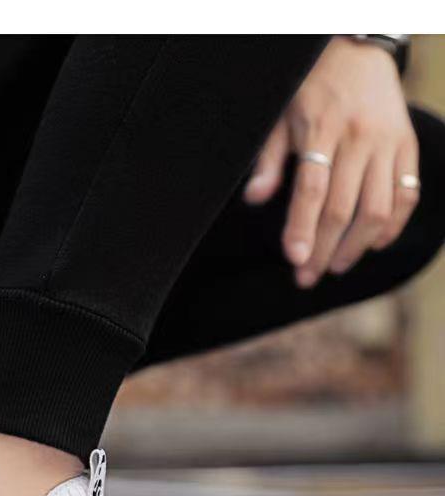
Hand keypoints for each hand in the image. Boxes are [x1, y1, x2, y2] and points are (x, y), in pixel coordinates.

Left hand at [244, 36, 419, 287]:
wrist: (357, 51)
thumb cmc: (309, 90)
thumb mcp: (279, 118)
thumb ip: (268, 161)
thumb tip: (256, 199)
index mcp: (321, 130)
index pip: (312, 190)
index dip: (302, 228)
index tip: (294, 259)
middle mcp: (358, 139)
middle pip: (343, 208)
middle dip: (323, 249)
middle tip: (307, 276)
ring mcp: (387, 143)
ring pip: (377, 208)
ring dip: (356, 246)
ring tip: (336, 265)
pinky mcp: (407, 146)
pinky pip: (407, 194)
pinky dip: (392, 225)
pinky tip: (373, 244)